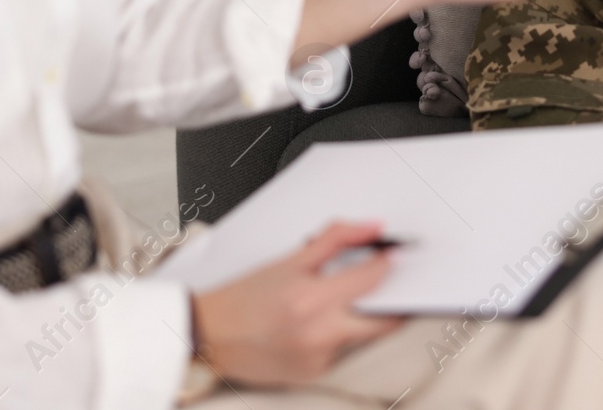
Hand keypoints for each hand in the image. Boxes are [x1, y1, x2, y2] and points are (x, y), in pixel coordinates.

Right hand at [190, 221, 404, 386]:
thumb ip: (336, 240)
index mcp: (312, 299)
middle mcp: (318, 333)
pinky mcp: (315, 374)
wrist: (210, 335)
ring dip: (362, 319)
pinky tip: (315, 327)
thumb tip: (373, 228)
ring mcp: (318, 359)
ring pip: (363, 337)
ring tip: (336, 303)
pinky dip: (338, 337)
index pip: (372, 280)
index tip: (392, 256)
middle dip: (392, 302)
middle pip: (384, 320)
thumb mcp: (291, 260)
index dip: (387, 264)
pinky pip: (342, 352)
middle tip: (389, 286)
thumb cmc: (245, 297)